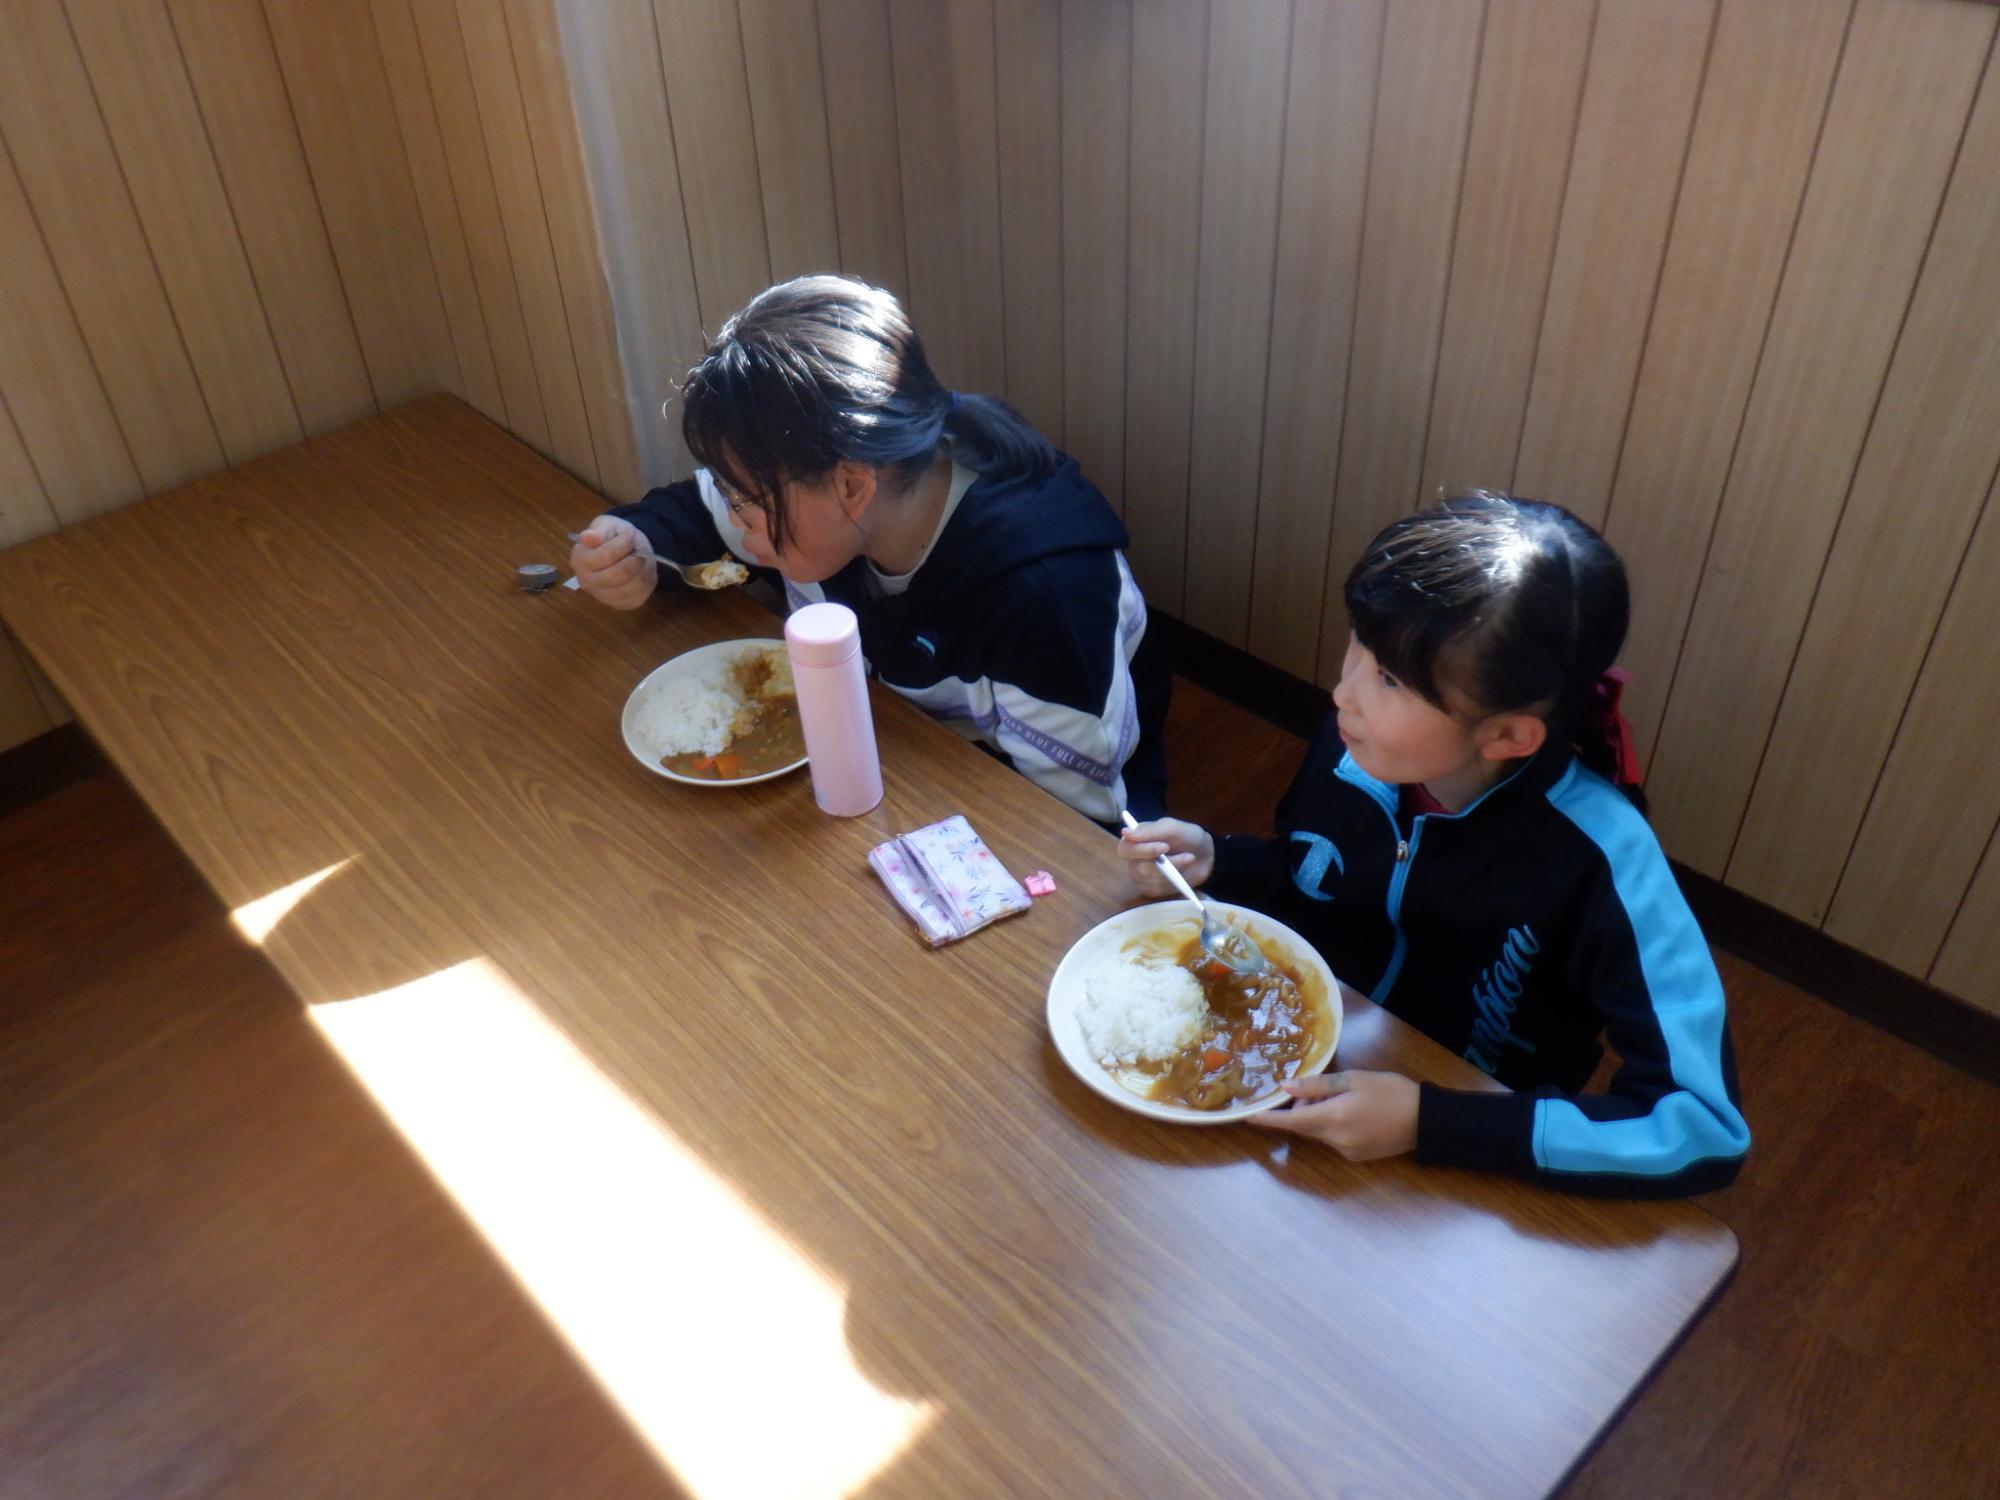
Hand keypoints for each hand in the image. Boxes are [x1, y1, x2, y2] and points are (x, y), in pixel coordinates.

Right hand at [570, 515, 657, 609]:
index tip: (631, 533)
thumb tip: (586, 537)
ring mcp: (603, 596)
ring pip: (632, 584)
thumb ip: (599, 532)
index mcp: (580, 560)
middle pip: (619, 574)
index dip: (624, 543)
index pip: (606, 556)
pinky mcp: (621, 604)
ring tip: (638, 558)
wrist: (623, 553)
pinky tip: (640, 570)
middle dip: (634, 558)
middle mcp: (587, 582)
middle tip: (638, 549)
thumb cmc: (611, 537)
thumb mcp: (607, 525)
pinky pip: (640, 592)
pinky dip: (645, 578)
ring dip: (641, 568)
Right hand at [1117, 818, 1214, 896]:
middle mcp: (1134, 859)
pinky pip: (1158, 890)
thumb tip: (1125, 832)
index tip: (1165, 847)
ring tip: (1189, 859)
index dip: (1143, 850)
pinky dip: (1174, 882)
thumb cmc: (1186, 837)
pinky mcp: (1152, 889)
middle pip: (1138, 868)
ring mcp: (1141, 876)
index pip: (1126, 849)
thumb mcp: (1171, 827)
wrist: (1204, 855)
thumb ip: (1149, 831)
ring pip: (1150, 880)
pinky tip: (1183, 873)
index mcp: (1134, 840)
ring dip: (1174, 871)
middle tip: (1187, 856)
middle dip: (1165, 864)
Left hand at [1247, 1070, 1419, 1160]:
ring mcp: (1347, 1152)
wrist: (1426, 1119)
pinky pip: (1335, 1139)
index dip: (1268, 1120)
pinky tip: (1358, 1114)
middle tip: (1325, 1089)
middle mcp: (1336, 1140)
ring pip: (1320, 1132)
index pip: (1291, 1122)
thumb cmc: (1390, 1091)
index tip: (1248, 1117)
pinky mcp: (1358, 1157)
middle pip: (1305, 1126)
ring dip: (1321, 1117)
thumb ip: (1317, 1086)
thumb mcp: (1353, 1080)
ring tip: (1347, 1098)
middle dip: (1305, 1109)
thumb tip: (1285, 1088)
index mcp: (1333, 1118)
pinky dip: (1335, 1126)